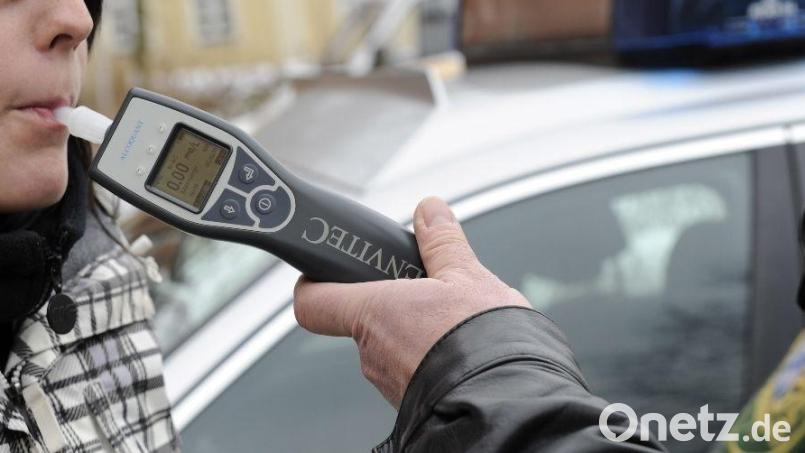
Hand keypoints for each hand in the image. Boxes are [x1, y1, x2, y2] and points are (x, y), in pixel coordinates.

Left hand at [293, 197, 530, 406]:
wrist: (510, 404)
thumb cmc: (484, 342)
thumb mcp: (468, 277)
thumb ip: (443, 243)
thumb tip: (429, 212)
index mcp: (373, 312)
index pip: (312, 300)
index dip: (315, 280)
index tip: (328, 266)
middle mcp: (372, 352)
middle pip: (363, 316)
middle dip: (391, 298)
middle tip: (424, 285)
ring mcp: (390, 382)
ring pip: (391, 343)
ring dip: (414, 326)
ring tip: (455, 317)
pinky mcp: (412, 402)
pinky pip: (411, 368)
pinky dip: (429, 353)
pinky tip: (462, 345)